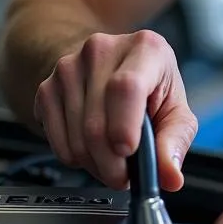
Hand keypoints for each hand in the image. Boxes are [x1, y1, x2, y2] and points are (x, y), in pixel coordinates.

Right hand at [33, 30, 197, 190]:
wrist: (112, 67)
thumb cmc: (150, 87)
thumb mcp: (175, 109)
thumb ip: (176, 141)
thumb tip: (170, 175)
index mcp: (145, 49)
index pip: (127, 86)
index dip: (124, 125)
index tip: (127, 151)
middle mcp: (102, 51)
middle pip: (97, 123)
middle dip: (112, 164)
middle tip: (125, 174)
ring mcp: (69, 68)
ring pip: (76, 138)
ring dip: (95, 164)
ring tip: (112, 158)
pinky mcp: (46, 87)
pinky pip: (56, 142)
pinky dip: (75, 158)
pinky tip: (91, 148)